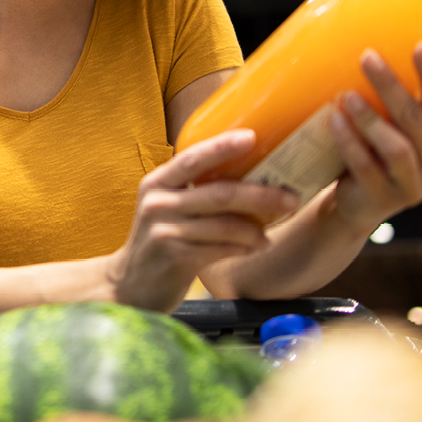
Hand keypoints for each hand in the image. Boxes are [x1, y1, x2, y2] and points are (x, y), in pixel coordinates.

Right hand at [107, 130, 300, 312]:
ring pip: (226, 225)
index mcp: (157, 183)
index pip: (193, 157)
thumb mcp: (167, 208)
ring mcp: (165, 232)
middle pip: (220, 193)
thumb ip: (194, 192)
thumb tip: (251, 175)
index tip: (252, 136)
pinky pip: (222, 249)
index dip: (223, 146)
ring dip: (257, 228)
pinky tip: (257, 247)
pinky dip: (245, 247)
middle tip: (292, 197)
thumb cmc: (159, 242)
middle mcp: (158, 203)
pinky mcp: (176, 259)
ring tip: (272, 231)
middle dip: (261, 194)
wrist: (129, 285)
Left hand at [327, 42, 421, 235]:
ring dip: (371, 118)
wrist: (357, 202)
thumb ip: (401, 99)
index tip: (420, 46)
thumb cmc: (378, 151)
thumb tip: (384, 40)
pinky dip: (350, 143)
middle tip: (368, 57)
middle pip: (417, 120)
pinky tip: (333, 121)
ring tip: (347, 94)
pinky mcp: (385, 201)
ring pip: (397, 147)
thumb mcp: (397, 126)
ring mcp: (414, 188)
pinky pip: (367, 168)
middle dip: (392, 87)